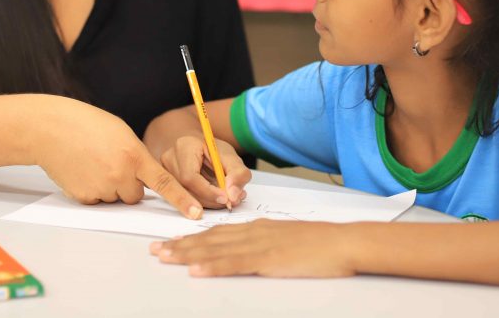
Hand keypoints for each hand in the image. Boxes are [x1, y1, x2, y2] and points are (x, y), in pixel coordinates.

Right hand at [33, 97, 202, 218]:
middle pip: (136, 194)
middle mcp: (120, 174)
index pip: (165, 182)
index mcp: (134, 155)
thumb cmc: (85, 125)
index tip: (197, 213)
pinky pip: (97, 201)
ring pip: (115, 198)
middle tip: (110, 162)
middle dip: (129, 183)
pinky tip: (82, 170)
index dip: (182, 200)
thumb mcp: (121, 133)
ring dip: (109, 186)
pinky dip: (92, 190)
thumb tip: (141, 180)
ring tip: (92, 162)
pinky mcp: (84, 198)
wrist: (50, 129)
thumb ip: (136, 156)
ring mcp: (101, 188)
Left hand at [150, 220, 355, 276]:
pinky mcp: (268, 259)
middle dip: (180, 245)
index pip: (217, 233)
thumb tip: (249, 250)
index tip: (170, 242)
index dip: (191, 238)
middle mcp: (253, 232)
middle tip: (155, 250)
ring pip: (216, 249)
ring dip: (187, 253)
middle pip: (210, 239)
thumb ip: (266, 242)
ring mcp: (259, 245)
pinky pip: (235, 264)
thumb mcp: (287, 239)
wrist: (343, 242)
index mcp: (257, 228)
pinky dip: (213, 266)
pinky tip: (196, 270)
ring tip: (165, 257)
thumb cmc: (321, 244)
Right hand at [159, 135, 249, 208]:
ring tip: (227, 198)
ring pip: (186, 197)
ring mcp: (164, 172)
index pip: (190, 176)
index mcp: (184, 146)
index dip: (208, 191)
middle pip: (186, 190)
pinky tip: (214, 197)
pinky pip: (184, 198)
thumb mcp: (231, 156)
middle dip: (211, 200)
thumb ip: (238, 173)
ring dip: (208, 202)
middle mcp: (169, 159)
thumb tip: (234, 195)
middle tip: (231, 202)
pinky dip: (202, 202)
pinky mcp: (166, 183)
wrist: (198, 148)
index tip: (225, 198)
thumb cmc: (212, 150)